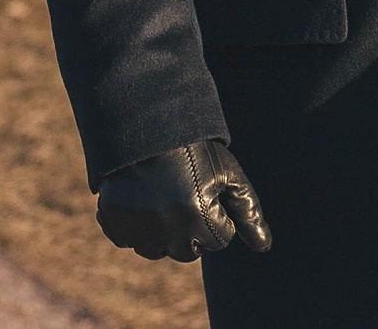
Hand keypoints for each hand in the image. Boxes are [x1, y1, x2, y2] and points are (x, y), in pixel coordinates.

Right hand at [96, 140, 271, 261]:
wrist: (146, 125)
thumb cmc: (195, 149)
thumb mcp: (228, 175)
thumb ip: (248, 212)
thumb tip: (264, 246)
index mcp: (200, 215)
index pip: (220, 240)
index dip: (217, 214)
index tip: (207, 189)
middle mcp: (168, 228)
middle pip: (188, 252)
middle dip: (192, 229)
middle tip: (186, 195)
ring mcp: (138, 227)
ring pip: (157, 251)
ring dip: (163, 232)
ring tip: (164, 197)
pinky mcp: (113, 222)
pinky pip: (128, 240)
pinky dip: (135, 225)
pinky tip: (141, 198)